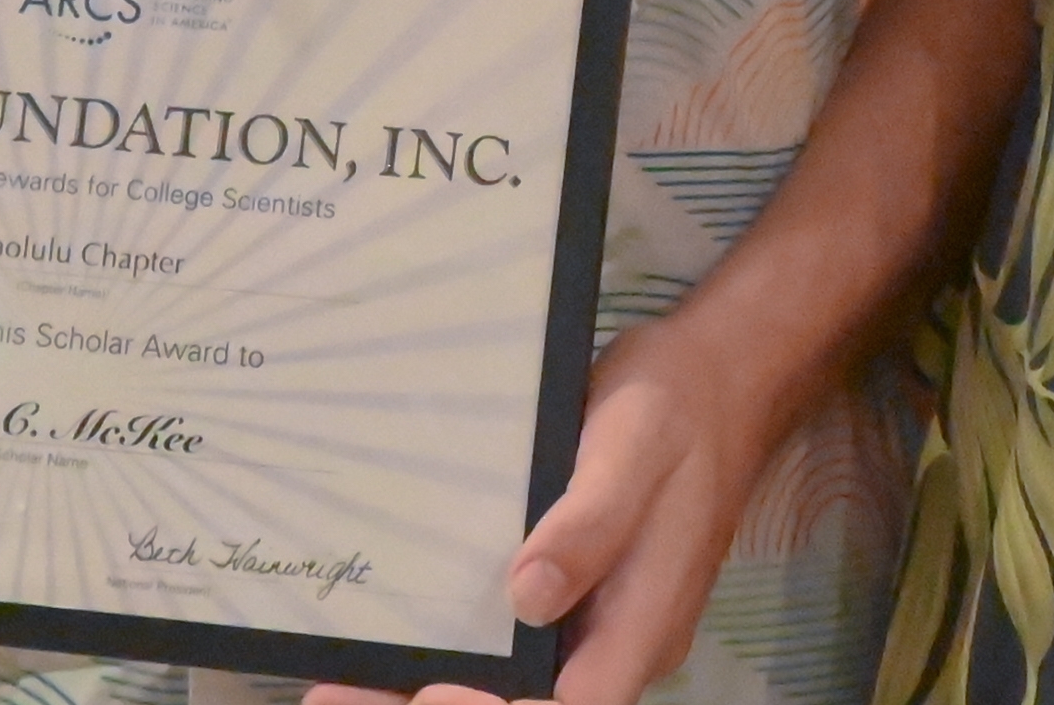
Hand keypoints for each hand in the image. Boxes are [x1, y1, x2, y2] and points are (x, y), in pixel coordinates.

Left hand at [306, 313, 786, 704]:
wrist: (713, 381)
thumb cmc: (674, 409)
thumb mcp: (636, 447)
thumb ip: (593, 523)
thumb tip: (530, 599)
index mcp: (643, 624)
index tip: (428, 689)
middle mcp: (617, 645)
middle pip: (529, 702)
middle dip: (436, 700)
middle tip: (341, 691)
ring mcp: (593, 627)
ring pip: (512, 682)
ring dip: (431, 684)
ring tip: (341, 683)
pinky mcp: (568, 601)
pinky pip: (508, 647)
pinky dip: (448, 651)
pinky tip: (389, 638)